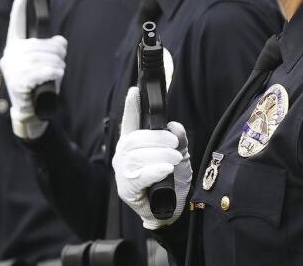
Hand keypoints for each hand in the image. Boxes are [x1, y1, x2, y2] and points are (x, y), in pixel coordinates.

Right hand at [0, 0, 66, 140]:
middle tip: (60, 63)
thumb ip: (49, 49)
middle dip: (56, 52)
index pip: (15, 24)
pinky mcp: (18, 82)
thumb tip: (60, 42)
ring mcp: (13, 69)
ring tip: (57, 73)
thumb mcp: (44, 63)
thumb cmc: (39, 84)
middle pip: (39, 43)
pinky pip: (42, 71)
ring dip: (57, 64)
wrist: (31, 111)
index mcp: (14, 47)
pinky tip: (55, 75)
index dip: (19, 8)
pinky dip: (53, 73)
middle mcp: (11, 55)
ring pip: (43, 57)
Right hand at [112, 86, 191, 229]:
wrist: (173, 211)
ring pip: (136, 157)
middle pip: (134, 139)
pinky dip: (153, 171)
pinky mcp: (126, 189)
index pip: (130, 122)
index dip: (131, 107)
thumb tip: (174, 126)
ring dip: (159, 156)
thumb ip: (177, 140)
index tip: (134, 91)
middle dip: (156, 139)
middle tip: (174, 145)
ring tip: (175, 161)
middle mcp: (123, 156)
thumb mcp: (180, 156)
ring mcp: (122, 172)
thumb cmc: (173, 181)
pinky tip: (165, 169)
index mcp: (133, 144)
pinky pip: (138, 176)